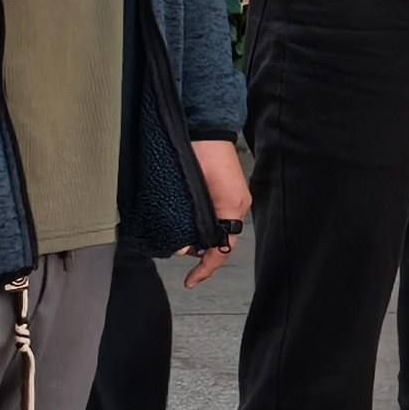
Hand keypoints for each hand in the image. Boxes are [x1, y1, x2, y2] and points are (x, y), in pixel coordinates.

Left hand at [183, 139, 250, 286]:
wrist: (203, 129)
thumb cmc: (206, 156)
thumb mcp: (210, 195)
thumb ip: (205, 221)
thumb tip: (195, 247)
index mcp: (233, 209)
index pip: (222, 250)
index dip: (206, 268)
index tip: (190, 280)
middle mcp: (232, 206)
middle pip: (216, 241)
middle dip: (197, 250)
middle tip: (176, 248)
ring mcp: (225, 198)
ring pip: (209, 229)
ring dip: (194, 236)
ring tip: (175, 234)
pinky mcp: (214, 190)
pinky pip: (207, 215)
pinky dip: (195, 223)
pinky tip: (181, 220)